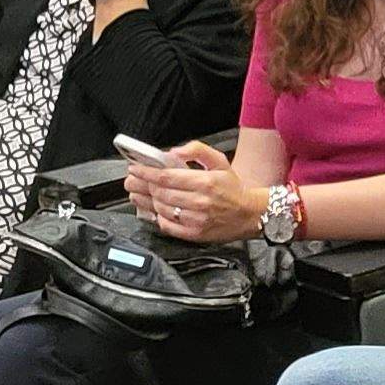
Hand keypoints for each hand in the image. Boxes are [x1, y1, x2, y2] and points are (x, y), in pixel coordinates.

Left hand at [125, 138, 263, 242]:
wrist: (250, 214)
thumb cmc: (234, 189)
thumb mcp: (220, 161)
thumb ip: (197, 150)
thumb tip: (174, 152)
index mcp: (205, 182)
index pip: (166, 177)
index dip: (146, 172)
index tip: (135, 168)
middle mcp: (200, 202)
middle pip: (160, 193)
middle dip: (143, 185)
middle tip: (134, 180)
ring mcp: (196, 220)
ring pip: (161, 209)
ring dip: (148, 200)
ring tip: (142, 193)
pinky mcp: (194, 234)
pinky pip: (167, 226)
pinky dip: (158, 217)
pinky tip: (156, 209)